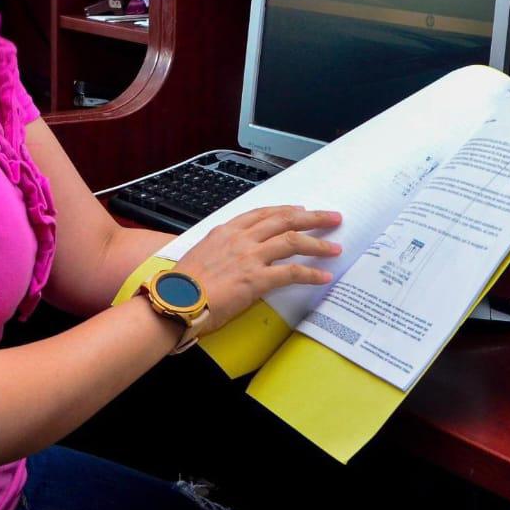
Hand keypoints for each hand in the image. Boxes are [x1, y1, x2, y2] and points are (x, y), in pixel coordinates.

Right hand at [173, 206, 341, 335]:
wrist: (174, 300)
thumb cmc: (182, 284)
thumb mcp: (202, 254)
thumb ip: (222, 249)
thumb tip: (233, 256)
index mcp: (227, 230)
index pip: (263, 213)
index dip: (286, 210)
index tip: (300, 209)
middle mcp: (241, 238)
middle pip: (285, 219)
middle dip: (312, 217)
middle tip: (332, 218)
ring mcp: (250, 257)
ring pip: (293, 241)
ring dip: (318, 243)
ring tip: (335, 248)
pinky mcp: (256, 279)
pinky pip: (292, 272)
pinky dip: (311, 273)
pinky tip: (323, 275)